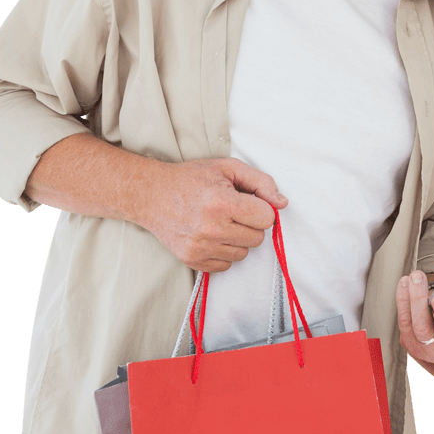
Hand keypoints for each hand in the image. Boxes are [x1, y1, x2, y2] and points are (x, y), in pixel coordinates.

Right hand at [141, 158, 287, 272]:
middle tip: (233, 212)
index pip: (266, 219)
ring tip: (220, 222)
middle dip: (250, 224)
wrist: (152, 195)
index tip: (248, 202)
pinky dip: (224, 251)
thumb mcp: (229, 169)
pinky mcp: (192, 260)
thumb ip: (262, 182)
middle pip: (257, 238)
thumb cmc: (192, 179)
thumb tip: (282, 204)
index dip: (261, 209)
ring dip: (238, 239)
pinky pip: (226, 265)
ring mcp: (200, 248)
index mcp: (222, 203)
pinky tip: (211, 235)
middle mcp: (211, 229)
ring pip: (244, 253)